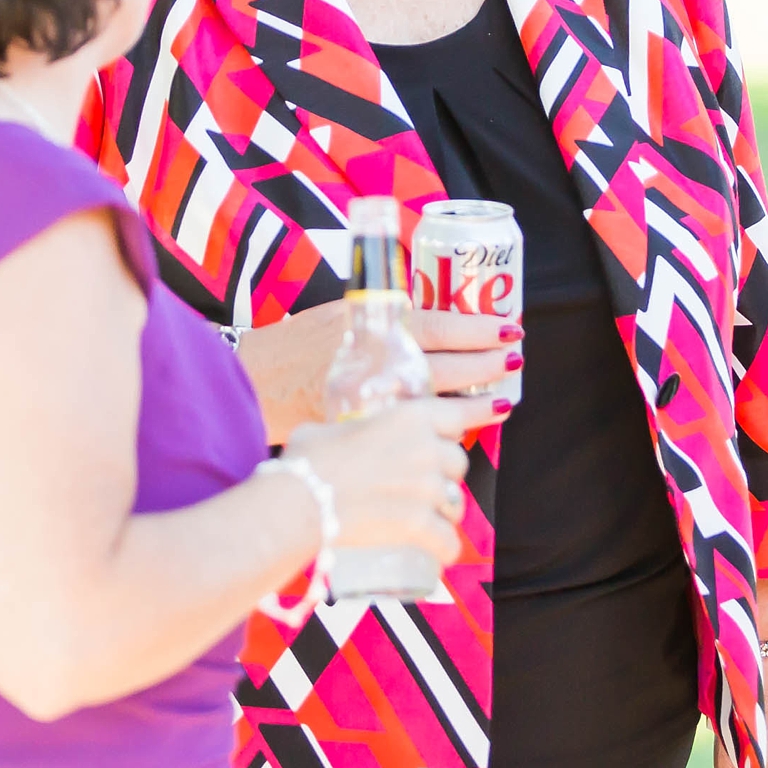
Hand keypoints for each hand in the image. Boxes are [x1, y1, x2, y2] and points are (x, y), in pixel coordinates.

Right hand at [236, 301, 521, 443]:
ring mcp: (375, 409)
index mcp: (375, 331)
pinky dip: (440, 450)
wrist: (256, 384)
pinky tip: (455, 447)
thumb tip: (436, 321)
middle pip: (450, 371)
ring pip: (439, 414)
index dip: (480, 331)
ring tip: (495, 405)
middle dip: (488, 369)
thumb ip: (388, 322)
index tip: (510, 331)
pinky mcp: (366, 436)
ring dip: (471, 412)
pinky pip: (416, 448)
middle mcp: (379, 370)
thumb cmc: (298, 345)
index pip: (441, 328)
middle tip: (512, 364)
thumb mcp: (344, 318)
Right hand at [283, 400, 475, 563]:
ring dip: (448, 513)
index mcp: (410, 416)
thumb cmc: (307, 460)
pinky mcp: (420, 524)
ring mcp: (426, 488)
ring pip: (457, 503)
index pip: (458, 413)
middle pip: (458, 463)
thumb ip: (348, 428)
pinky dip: (444, 550)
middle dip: (446, 476)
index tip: (486, 418)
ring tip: (431, 523)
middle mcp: (426, 448)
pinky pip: (448, 541)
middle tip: (424, 488)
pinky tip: (439, 555)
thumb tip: (339, 436)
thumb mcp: (331, 427)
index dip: (466, 421)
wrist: (299, 501)